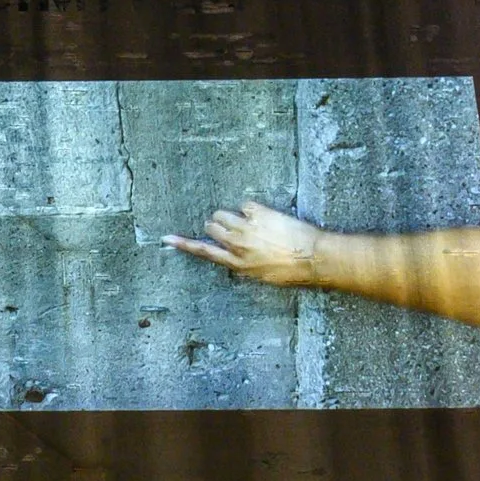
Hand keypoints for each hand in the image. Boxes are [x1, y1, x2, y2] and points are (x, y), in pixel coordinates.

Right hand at [162, 201, 323, 286]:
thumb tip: (236, 256)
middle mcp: (237, 244)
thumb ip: (244, 264)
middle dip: (218, 226)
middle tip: (232, 228)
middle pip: (211, 228)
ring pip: (223, 214)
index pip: (203, 252)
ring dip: (230, 216)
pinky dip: (252, 208)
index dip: (183, 244)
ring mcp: (247, 228)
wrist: (312, 257)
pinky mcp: (259, 214)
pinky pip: (245, 204)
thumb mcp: (262, 276)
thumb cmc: (292, 271)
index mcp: (237, 263)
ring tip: (246, 221)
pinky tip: (264, 217)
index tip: (167, 238)